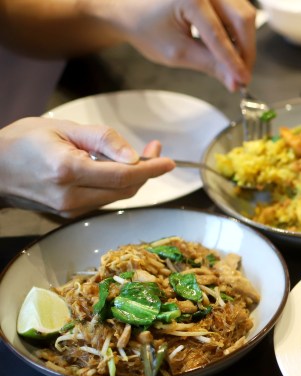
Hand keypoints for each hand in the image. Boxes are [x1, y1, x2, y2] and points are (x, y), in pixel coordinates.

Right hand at [0, 117, 174, 217]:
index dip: (150, 169)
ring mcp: (71, 209)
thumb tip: (134, 156)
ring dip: (132, 178)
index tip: (168, 161)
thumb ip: (102, 139)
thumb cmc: (23, 142)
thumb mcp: (63, 128)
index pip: (123, 176)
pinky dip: (116, 185)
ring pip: (117, 197)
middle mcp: (72, 197)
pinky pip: (104, 199)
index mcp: (69, 171)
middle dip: (146, 171)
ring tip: (135, 155)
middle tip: (154, 150)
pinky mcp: (70, 214)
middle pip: (126, 190)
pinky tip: (114, 168)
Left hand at [103, 0, 256, 91]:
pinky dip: (239, 34)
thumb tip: (234, 80)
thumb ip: (209, 65)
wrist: (131, 11)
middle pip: (242, 18)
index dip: (233, 61)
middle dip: (246, 50)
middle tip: (242, 75)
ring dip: (245, 42)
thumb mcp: (177, 52)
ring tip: (236, 64)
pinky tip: (231, 49)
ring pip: (244, 15)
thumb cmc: (146, 28)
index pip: (219, 35)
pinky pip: (238, 12)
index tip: (242, 81)